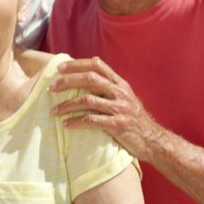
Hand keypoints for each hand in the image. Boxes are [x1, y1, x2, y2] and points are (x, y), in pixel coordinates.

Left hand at [50, 57, 164, 161]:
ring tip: (54, 111)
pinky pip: (92, 120)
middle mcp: (120, 92)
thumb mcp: (124, 98)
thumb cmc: (133, 119)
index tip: (59, 68)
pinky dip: (76, 122)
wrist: (152, 139)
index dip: (77, 64)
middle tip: (51, 88)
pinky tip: (66, 125)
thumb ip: (108, 87)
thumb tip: (84, 78)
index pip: (97, 65)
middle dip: (67, 82)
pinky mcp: (118, 125)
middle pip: (89, 79)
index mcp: (120, 83)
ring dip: (67, 105)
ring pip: (87, 100)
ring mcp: (120, 108)